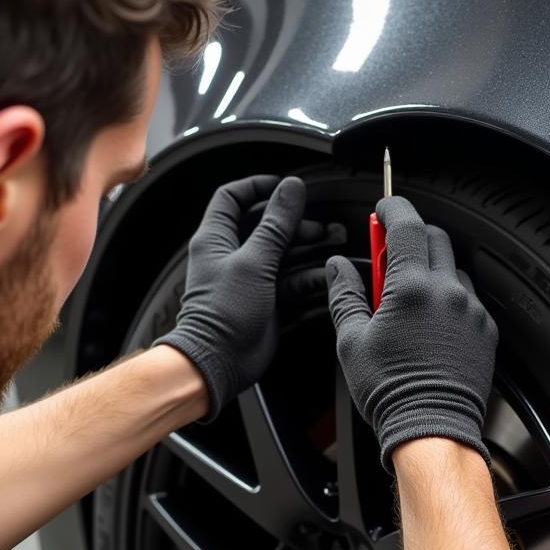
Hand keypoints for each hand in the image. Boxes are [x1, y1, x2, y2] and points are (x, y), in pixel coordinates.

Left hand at [156, 175, 311, 418]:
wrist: (217, 362)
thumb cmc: (221, 314)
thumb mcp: (254, 261)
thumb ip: (276, 224)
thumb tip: (291, 189)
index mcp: (216, 238)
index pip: (232, 198)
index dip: (258, 187)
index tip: (285, 187)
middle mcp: (232, 257)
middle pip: (266, 226)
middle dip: (296, 222)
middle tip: (320, 225)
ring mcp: (251, 281)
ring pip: (285, 255)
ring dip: (309, 250)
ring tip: (334, 244)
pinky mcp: (267, 303)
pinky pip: (293, 285)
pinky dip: (310, 280)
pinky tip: (326, 278)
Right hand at [326, 196, 498, 471]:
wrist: (432, 431)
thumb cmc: (390, 391)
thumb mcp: (351, 340)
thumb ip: (344, 295)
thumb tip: (337, 267)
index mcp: (411, 287)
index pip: (405, 224)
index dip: (391, 209)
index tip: (381, 210)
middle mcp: (447, 291)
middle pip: (434, 237)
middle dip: (410, 236)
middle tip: (387, 254)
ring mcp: (471, 310)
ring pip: (453, 267)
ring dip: (431, 267)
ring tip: (408, 296)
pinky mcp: (485, 330)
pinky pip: (468, 297)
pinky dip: (449, 296)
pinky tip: (430, 320)